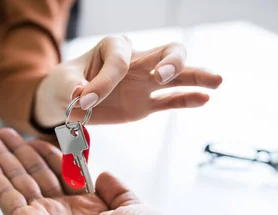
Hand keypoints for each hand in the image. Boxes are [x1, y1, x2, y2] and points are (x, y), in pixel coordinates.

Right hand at [0, 128, 172, 214]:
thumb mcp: (137, 210)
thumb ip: (118, 190)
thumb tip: (102, 173)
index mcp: (88, 209)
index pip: (63, 174)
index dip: (50, 154)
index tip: (38, 138)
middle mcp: (64, 214)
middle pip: (36, 175)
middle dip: (21, 153)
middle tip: (4, 134)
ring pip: (18, 183)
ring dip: (4, 160)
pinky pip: (8, 200)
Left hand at [34, 36, 222, 127]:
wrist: (66, 103)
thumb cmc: (64, 85)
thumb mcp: (61, 83)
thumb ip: (71, 87)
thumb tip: (81, 95)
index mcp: (112, 48)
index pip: (118, 62)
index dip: (102, 82)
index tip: (84, 101)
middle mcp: (135, 61)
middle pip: (164, 51)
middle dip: (168, 61)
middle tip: (162, 76)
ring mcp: (144, 82)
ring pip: (177, 74)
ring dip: (195, 76)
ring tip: (216, 81)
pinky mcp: (146, 103)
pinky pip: (171, 100)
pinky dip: (187, 99)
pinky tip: (205, 99)